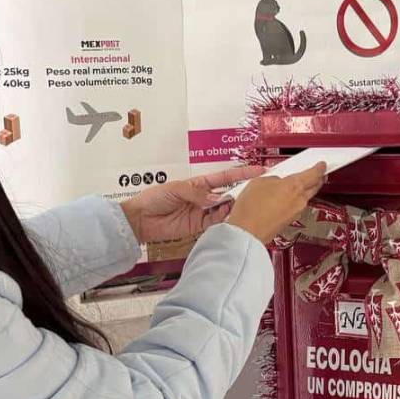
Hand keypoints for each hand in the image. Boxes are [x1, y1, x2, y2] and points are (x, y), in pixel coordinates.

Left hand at [120, 166, 265, 243]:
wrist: (140, 219)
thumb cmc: (154, 198)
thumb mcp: (176, 189)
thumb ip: (197, 194)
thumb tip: (216, 200)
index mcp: (199, 184)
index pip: (225, 177)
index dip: (242, 174)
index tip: (259, 171)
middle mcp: (204, 198)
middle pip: (228, 194)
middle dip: (242, 192)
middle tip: (256, 192)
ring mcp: (203, 212)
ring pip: (225, 209)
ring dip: (234, 208)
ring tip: (244, 206)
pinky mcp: (199, 227)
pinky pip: (216, 223)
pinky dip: (224, 221)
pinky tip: (231, 218)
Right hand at [226, 162, 326, 243]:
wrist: (247, 232)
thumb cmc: (252, 209)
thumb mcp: (259, 182)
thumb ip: (273, 178)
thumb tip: (277, 181)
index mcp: (295, 186)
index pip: (314, 174)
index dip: (319, 168)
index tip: (321, 165)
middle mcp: (300, 200)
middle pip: (315, 187)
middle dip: (317, 179)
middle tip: (316, 174)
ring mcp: (296, 213)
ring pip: (305, 198)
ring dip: (303, 191)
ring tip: (293, 186)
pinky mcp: (290, 222)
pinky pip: (295, 207)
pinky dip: (293, 201)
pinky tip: (282, 199)